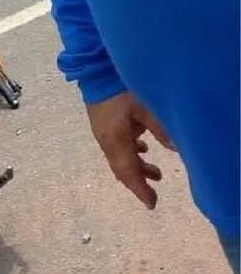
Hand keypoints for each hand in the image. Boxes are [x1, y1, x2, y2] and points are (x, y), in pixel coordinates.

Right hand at [86, 91, 174, 208]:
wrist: (96, 69)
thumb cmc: (121, 88)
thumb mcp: (146, 108)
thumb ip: (161, 129)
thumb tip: (176, 148)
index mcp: (114, 140)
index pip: (128, 172)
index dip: (140, 189)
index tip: (152, 204)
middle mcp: (105, 140)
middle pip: (121, 168)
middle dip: (138, 180)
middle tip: (155, 190)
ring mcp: (102, 131)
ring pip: (119, 156)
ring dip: (137, 166)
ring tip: (155, 172)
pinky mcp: (102, 122)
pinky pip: (117, 144)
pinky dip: (131, 151)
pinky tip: (141, 146)